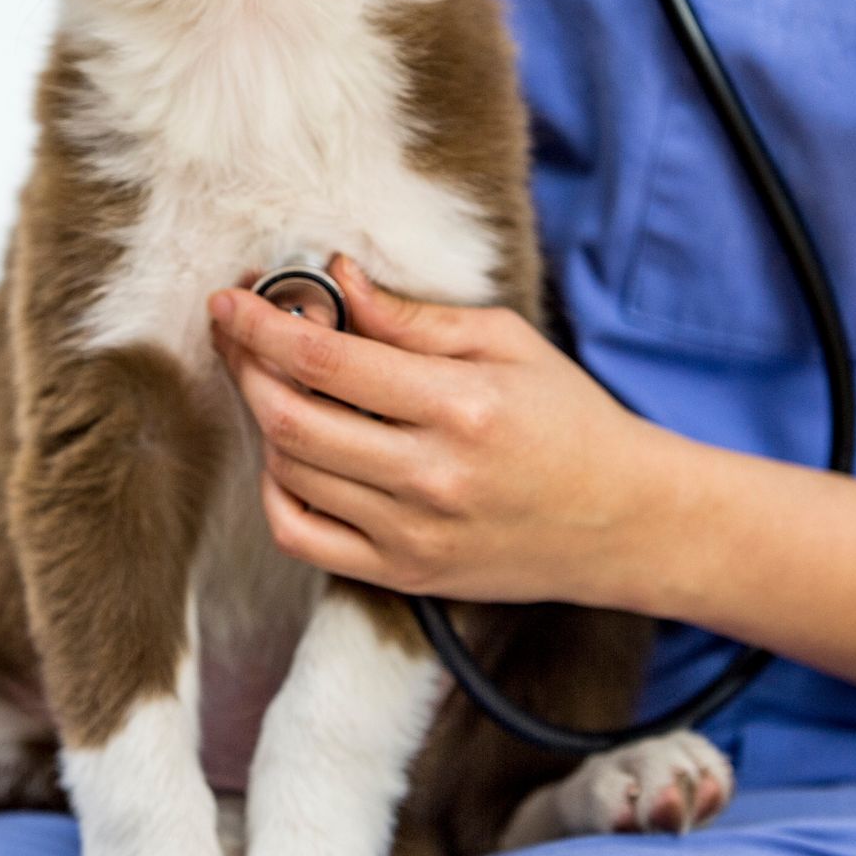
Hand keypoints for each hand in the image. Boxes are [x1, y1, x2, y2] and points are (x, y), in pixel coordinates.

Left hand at [207, 256, 672, 605]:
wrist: (625, 520)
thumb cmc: (569, 419)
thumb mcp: (508, 343)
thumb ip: (414, 318)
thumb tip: (338, 280)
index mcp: (461, 406)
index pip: (327, 360)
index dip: (262, 325)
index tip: (229, 297)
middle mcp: (431, 477)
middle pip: (291, 419)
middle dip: (245, 367)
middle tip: (236, 332)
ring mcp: (413, 535)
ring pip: (290, 474)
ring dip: (262, 421)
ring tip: (274, 382)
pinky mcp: (404, 575)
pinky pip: (302, 538)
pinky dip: (276, 491)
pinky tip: (289, 454)